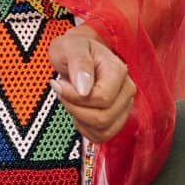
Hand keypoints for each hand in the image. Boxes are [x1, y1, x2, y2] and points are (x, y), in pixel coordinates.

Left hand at [48, 28, 134, 143]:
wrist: (77, 54)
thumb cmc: (73, 49)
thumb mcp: (70, 48)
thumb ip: (79, 64)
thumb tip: (85, 89)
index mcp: (118, 71)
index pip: (102, 98)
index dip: (75, 97)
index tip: (58, 84)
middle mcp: (126, 90)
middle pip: (102, 118)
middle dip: (74, 108)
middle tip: (61, 91)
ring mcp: (124, 106)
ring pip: (103, 130)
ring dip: (79, 119)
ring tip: (70, 100)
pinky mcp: (117, 119)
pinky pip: (101, 136)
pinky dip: (84, 128)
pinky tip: (77, 111)